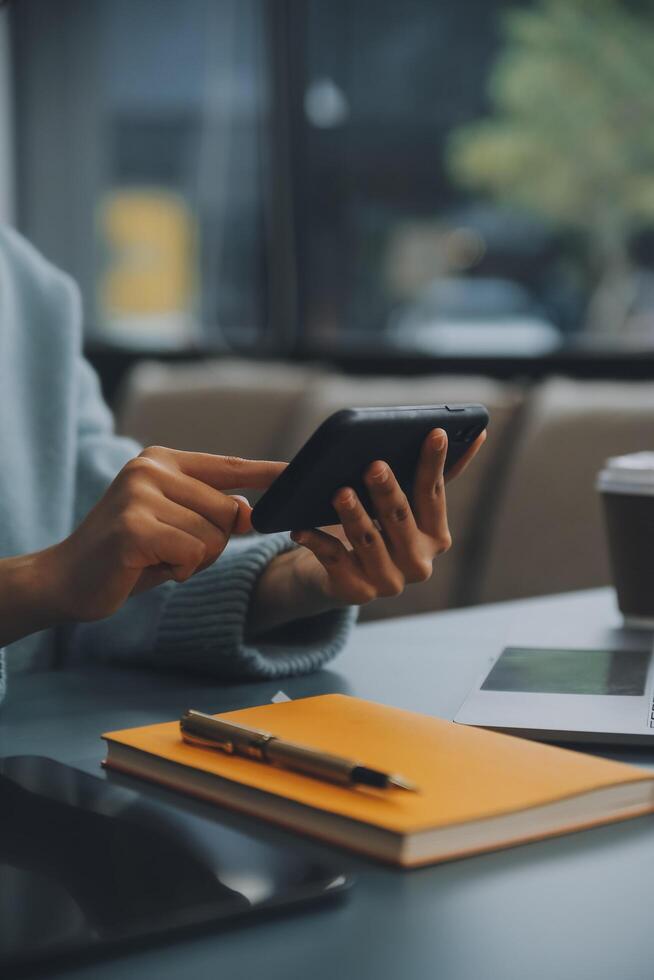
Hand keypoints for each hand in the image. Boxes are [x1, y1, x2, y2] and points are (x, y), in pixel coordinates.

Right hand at [40, 447, 285, 622]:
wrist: (67, 579)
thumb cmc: (128, 554)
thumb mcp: (175, 525)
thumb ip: (210, 513)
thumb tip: (249, 514)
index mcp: (162, 460)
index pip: (229, 465)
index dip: (267, 473)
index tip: (298, 472)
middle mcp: (150, 467)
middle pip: (228, 511)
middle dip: (212, 543)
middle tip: (171, 551)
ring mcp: (139, 494)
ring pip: (213, 536)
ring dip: (192, 560)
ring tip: (155, 557)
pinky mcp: (134, 526)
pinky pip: (192, 554)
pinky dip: (178, 570)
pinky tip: (147, 567)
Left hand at [288, 428, 484, 607]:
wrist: (337, 576)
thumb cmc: (377, 528)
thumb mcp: (406, 503)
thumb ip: (435, 474)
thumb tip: (478, 434)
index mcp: (436, 537)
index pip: (433, 494)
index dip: (434, 463)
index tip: (435, 433)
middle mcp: (418, 564)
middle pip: (400, 518)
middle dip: (387, 490)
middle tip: (374, 464)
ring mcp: (388, 582)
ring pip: (368, 541)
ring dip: (354, 515)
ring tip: (340, 492)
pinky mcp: (356, 592)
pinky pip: (334, 560)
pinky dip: (317, 541)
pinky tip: (301, 527)